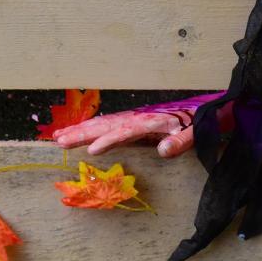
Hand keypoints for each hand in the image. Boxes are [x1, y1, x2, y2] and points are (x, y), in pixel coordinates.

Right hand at [52, 94, 224, 158]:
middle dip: (81, 133)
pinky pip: (106, 125)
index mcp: (150, 122)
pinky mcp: (131, 122)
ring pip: (101, 124)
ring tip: (58, 138)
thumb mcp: (195, 133)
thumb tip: (163, 151)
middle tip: (59, 141)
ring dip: (79, 130)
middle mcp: (136, 118)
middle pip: (105, 125)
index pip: (125, 132)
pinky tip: (77, 134)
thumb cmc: (198, 123)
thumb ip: (180, 142)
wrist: (203, 110)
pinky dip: (89, 129)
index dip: (108, 140)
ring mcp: (132, 119)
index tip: (92, 150)